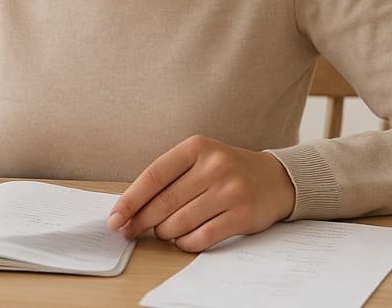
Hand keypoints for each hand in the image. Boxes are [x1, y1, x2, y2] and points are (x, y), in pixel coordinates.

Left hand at [105, 135, 294, 252]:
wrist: (276, 179)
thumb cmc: (227, 171)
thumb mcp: (200, 160)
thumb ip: (169, 179)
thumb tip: (131, 209)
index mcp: (197, 147)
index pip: (154, 176)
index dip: (130, 200)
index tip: (115, 218)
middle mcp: (214, 166)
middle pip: (164, 203)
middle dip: (141, 221)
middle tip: (130, 231)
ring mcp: (230, 190)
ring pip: (180, 222)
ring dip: (165, 233)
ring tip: (165, 231)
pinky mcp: (241, 215)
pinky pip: (201, 237)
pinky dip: (185, 243)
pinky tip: (183, 240)